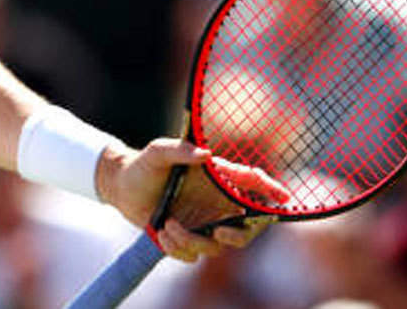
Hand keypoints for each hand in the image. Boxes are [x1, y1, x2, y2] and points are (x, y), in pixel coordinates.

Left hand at [95, 139, 287, 261]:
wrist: (121, 186)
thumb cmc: (144, 165)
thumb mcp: (158, 151)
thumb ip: (179, 150)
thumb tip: (205, 155)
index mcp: (217, 180)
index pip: (252, 185)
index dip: (272, 191)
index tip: (285, 198)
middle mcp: (215, 204)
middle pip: (245, 230)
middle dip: (238, 237)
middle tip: (220, 233)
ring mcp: (203, 224)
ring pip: (216, 247)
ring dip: (192, 240)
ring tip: (167, 225)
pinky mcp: (187, 238)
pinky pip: (192, 255)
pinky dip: (178, 248)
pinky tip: (161, 233)